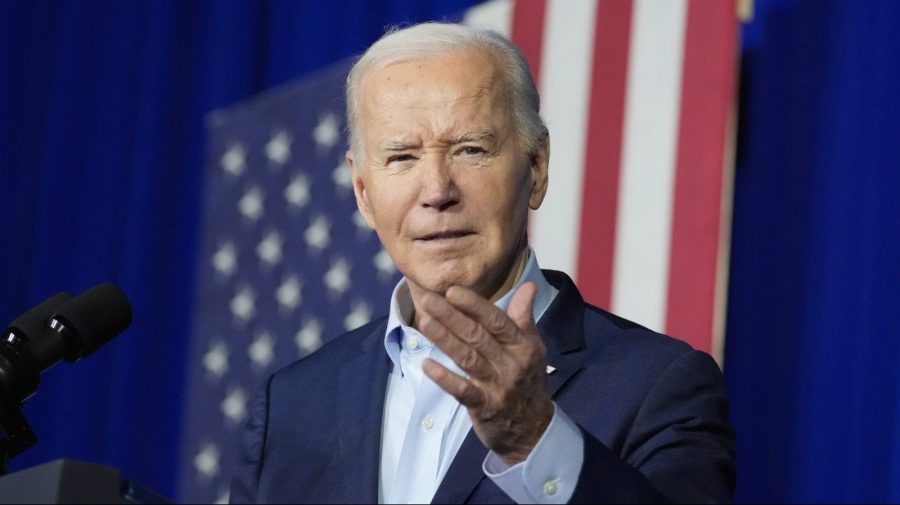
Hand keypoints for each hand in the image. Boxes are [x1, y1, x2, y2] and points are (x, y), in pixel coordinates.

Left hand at [417, 282, 554, 465]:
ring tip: (424, 322)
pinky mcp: (484, 407)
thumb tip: (528, 286)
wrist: (533, 429)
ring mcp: (497, 386)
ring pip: (468, 358)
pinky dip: (444, 377)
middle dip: (452, 316)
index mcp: (522, 346)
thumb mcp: (533, 348)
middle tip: (428, 300)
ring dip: (445, 340)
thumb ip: (524, 317)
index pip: (497, 321)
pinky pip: (462, 390)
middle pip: (478, 336)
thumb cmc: (528, 381)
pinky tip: (426, 364)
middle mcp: (511, 364)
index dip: (475, 305)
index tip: (452, 291)